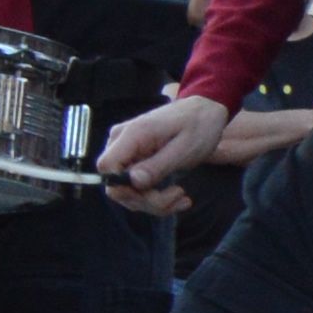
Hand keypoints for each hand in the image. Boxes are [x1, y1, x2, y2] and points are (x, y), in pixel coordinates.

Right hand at [100, 90, 231, 194]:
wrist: (205, 111)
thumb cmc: (198, 125)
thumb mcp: (184, 148)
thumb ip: (158, 165)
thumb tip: (133, 181)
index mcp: (132, 135)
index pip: (106, 167)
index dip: (124, 187)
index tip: (154, 193)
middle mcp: (121, 143)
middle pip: (116, 185)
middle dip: (147, 199)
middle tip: (178, 195)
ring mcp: (126, 152)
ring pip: (127, 191)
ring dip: (155, 202)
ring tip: (182, 196)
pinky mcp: (134, 160)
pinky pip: (136, 186)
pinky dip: (156, 197)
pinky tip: (179, 196)